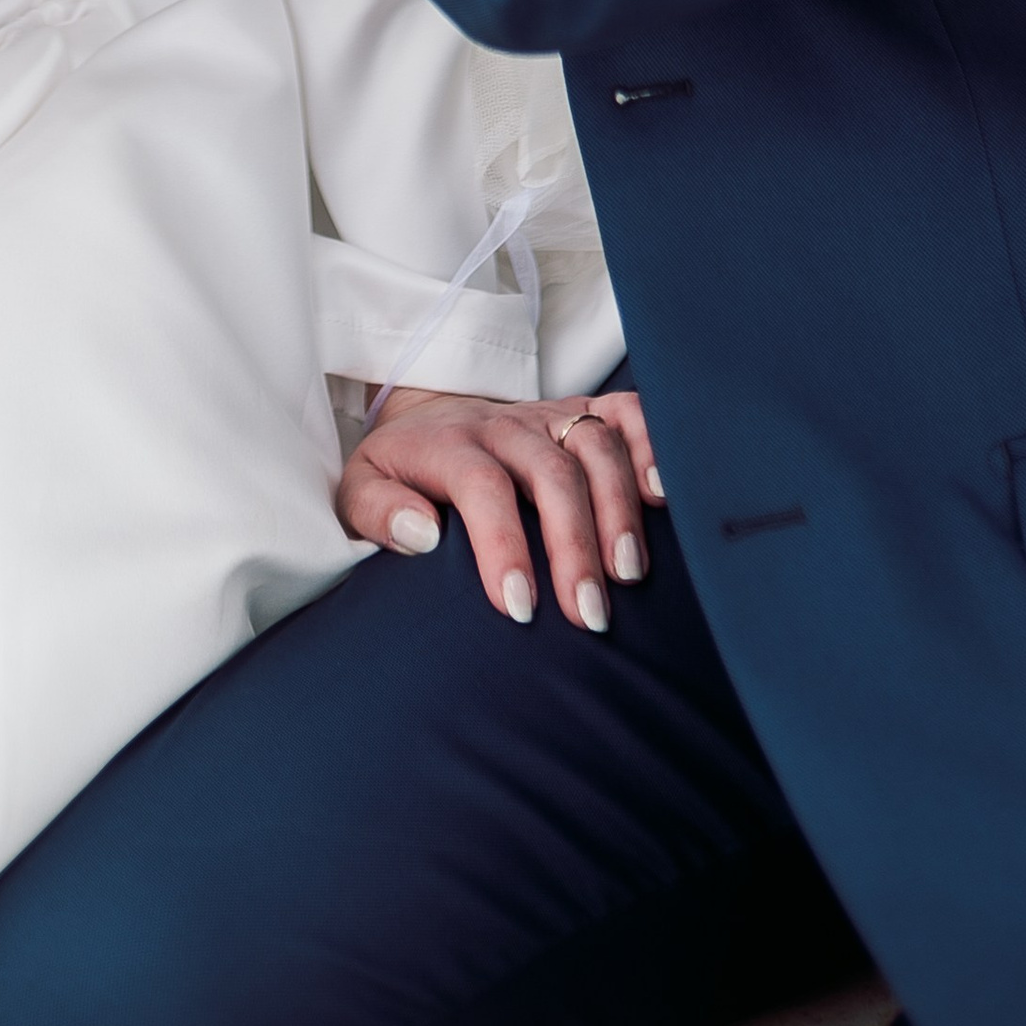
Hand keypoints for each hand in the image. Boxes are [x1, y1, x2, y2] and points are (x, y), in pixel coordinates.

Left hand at [337, 385, 661, 632]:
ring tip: (629, 574)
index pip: (481, 485)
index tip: (519, 609)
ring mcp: (548, 415)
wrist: (430, 415)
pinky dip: (653, 444)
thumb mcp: (357, 488)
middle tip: (587, 614)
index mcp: (448, 443)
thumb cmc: (400, 472)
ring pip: (595, 444)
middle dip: (573, 543)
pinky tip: (667, 495)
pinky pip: (627, 413)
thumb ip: (377, 510)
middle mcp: (505, 425)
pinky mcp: (582, 412)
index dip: (502, 544)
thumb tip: (419, 534)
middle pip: (550, 471)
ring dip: (618, 507)